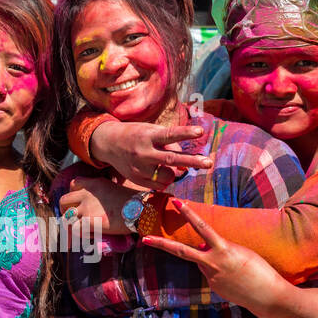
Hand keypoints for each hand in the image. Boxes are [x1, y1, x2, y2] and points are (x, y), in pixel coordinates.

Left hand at [59, 177, 135, 236]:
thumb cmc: (131, 201)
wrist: (139, 209)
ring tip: (79, 229)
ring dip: (71, 224)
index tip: (78, 202)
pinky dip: (80, 234)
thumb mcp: (113, 187)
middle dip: (65, 210)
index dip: (73, 194)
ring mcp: (86, 209)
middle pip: (64, 201)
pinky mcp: (89, 222)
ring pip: (67, 218)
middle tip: (72, 217)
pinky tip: (89, 235)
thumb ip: (100, 191)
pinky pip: (75, 230)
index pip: (72, 184)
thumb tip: (97, 202)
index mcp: (92, 184)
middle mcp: (86, 195)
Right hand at [91, 118, 213, 188]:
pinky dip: (165, 180)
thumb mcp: (150, 131)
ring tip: (169, 166)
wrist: (108, 143)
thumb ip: (168, 143)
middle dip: (193, 161)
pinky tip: (159, 172)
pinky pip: (160, 185)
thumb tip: (185, 164)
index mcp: (148, 136)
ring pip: (168, 176)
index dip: (186, 133)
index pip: (170, 134)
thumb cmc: (136, 135)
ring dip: (175, 173)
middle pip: (172, 160)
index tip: (200, 131)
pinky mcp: (137, 179)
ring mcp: (139, 168)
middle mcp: (143, 153)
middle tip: (209, 163)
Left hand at [140, 199, 284, 310]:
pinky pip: (212, 274)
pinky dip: (220, 272)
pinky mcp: (213, 288)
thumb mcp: (241, 252)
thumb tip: (204, 248)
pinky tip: (236, 278)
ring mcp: (210, 278)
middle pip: (181, 251)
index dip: (189, 214)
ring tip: (235, 267)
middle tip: (145, 239)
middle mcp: (212, 264)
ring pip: (202, 263)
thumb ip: (220, 249)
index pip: (202, 227)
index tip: (176, 203)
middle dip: (162, 244)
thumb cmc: (260, 270)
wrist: (267, 296)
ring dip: (211, 260)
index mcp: (223, 250)